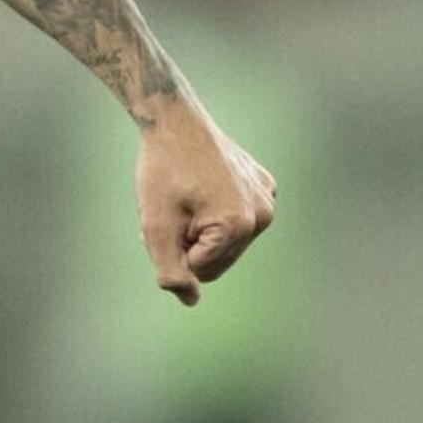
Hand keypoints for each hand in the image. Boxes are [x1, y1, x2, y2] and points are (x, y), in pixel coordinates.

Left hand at [134, 110, 276, 305]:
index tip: (168, 217)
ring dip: (200, 231)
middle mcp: (263, 214)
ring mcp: (267, 198)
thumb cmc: (162, 172)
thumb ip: (171, 271)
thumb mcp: (156, 227)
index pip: (200, 271)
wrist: (175, 121)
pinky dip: (214, 212)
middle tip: (173, 210)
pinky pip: (235, 219)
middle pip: (218, 260)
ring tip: (185, 201)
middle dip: (189, 244)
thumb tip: (191, 301)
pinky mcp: (264, 185)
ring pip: (226, 243)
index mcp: (239, 225)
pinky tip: (203, 187)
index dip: (174, 248)